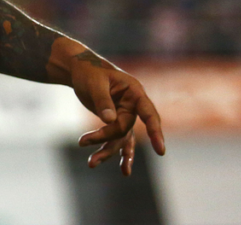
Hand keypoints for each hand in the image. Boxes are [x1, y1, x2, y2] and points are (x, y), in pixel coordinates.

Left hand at [68, 49, 164, 175]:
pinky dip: (117, 153)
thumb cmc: (88, 71)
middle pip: (125, 129)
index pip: (148, 113)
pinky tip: (124, 171)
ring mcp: (126, 114)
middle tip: (83, 141)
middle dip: (106, 138)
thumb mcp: (94, 84)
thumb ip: (103, 101)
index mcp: (134, 92)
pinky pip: (120, 140)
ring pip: (121, 138)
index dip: (155, 131)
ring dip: (107, 151)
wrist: (80, 69)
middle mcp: (134, 105)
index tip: (160, 150)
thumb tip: (110, 120)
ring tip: (91, 164)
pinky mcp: (117, 121)